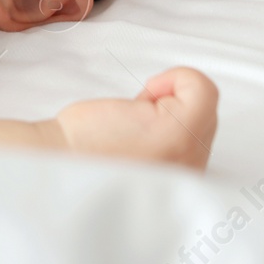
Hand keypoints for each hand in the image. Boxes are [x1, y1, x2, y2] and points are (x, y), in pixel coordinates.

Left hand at [51, 67, 218, 169]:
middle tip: (132, 121)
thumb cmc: (83, 155)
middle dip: (169, 106)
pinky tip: (142, 98)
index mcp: (185, 186)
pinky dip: (177, 78)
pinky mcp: (177, 134)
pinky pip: (204, 88)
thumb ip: (165, 144)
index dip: (170, 119)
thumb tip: (173, 114)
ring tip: (133, 119)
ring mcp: (189, 157)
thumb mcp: (137, 156)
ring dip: (166, 97)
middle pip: (206, 117)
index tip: (137, 129)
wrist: (57, 159)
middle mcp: (194, 176)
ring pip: (204, 101)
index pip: (202, 137)